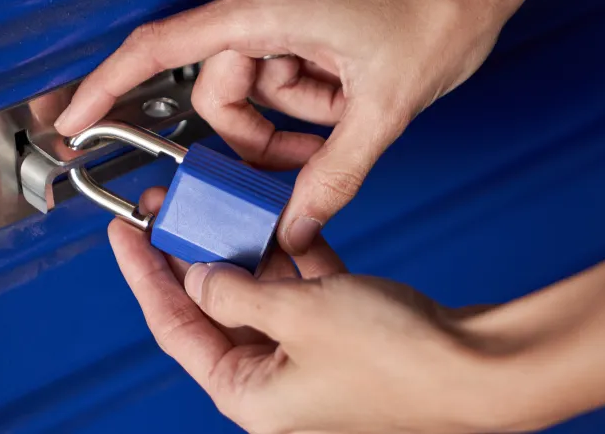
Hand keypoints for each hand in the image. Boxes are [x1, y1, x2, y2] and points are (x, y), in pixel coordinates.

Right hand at [58, 0, 537, 254]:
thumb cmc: (440, 8)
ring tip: (347, 113)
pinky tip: (349, 97)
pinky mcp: (303, 27)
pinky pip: (285, 83)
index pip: (160, 50)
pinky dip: (311, 107)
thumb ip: (334, 176)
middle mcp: (263, 9)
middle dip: (256, 142)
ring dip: (295, 123)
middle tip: (296, 169)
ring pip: (256, 96)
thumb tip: (294, 224)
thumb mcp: (383, 108)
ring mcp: (283, 18)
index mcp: (265, 12)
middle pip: (220, 96)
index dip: (107, 86)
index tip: (76, 119)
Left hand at [109, 187, 507, 433]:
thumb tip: (203, 277)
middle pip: (214, 308)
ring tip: (222, 208)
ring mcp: (308, 358)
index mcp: (252, 395)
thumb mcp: (299, 314)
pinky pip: (300, 291)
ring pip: (258, 295)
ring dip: (244, 251)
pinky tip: (279, 225)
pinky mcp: (340, 335)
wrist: (479, 366)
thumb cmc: (398, 360)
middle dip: (193, 256)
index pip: (176, 328)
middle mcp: (275, 382)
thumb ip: (239, 292)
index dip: (145, 277)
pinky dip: (291, 259)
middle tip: (171, 212)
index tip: (126, 236)